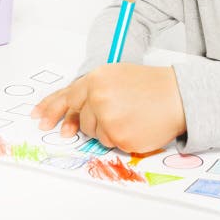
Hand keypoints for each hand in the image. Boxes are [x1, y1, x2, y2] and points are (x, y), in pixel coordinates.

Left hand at [31, 64, 185, 152]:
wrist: (178, 95)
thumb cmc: (151, 86)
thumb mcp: (117, 76)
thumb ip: (92, 90)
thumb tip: (71, 112)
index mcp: (97, 78)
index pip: (68, 97)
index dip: (52, 109)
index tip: (40, 118)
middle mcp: (98, 96)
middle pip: (82, 119)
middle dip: (95, 120)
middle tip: (117, 114)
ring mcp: (107, 117)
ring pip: (94, 133)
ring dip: (109, 129)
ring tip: (132, 115)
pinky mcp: (118, 135)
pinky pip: (110, 143)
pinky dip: (122, 138)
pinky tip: (136, 124)